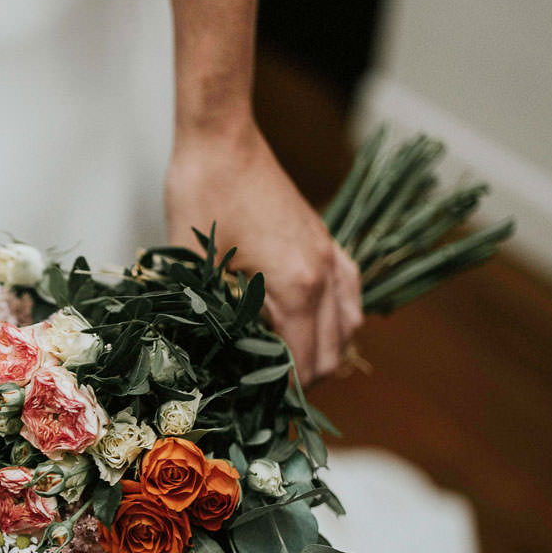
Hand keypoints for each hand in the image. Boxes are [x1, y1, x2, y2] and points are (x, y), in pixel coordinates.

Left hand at [165, 124, 361, 381]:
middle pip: (331, 352)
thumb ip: (221, 319)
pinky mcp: (327, 239)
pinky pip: (351, 290)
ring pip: (349, 324)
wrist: (222, 142)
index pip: (303, 364)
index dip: (283, 394)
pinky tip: (321, 325)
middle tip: (268, 397)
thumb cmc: (201, 200)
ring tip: (292, 369)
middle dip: (304, 382)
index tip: (258, 410)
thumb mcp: (200, 270)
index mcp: (296, 289)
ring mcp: (331, 255)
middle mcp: (324, 276)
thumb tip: (224, 362)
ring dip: (326, 352)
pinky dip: (341, 317)